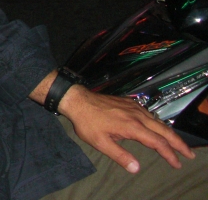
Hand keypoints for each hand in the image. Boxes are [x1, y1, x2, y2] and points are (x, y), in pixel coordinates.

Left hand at [59, 85, 194, 172]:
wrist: (78, 100)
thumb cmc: (87, 122)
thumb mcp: (101, 143)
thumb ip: (120, 156)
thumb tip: (136, 168)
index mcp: (132, 127)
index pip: (158, 143)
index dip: (169, 154)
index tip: (178, 163)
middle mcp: (137, 115)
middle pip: (164, 130)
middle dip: (178, 143)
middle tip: (189, 154)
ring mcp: (134, 107)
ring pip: (158, 121)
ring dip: (169, 133)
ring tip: (178, 143)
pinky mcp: (129, 102)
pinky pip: (149, 114)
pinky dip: (158, 123)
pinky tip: (158, 127)